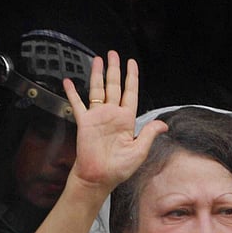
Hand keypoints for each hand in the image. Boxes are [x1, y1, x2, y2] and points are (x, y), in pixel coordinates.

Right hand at [64, 51, 166, 195]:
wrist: (98, 178)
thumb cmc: (118, 169)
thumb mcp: (140, 151)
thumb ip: (149, 134)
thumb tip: (163, 125)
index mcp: (127, 120)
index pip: (130, 93)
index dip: (132, 78)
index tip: (131, 64)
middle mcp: (112, 115)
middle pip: (114, 86)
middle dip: (114, 69)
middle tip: (113, 54)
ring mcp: (97, 117)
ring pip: (98, 90)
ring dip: (97, 75)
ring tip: (97, 60)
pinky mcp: (84, 122)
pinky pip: (77, 104)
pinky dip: (72, 92)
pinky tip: (68, 82)